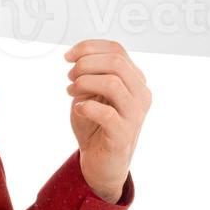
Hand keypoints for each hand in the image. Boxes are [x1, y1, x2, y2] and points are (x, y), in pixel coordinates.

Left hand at [64, 39, 149, 202]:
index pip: (116, 50)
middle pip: (116, 62)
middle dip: (85, 64)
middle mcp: (141, 94)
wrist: (101, 162)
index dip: (88, 47)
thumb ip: (90, 73)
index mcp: (135, 80)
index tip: (68, 56)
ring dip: (84, 83)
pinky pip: (106, 113)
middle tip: (69, 77)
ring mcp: (135, 115)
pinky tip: (78, 109)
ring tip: (71, 91)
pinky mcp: (124, 135)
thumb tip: (77, 59)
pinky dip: (86, 107)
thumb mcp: (91, 93)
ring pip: (112, 83)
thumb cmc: (95, 125)